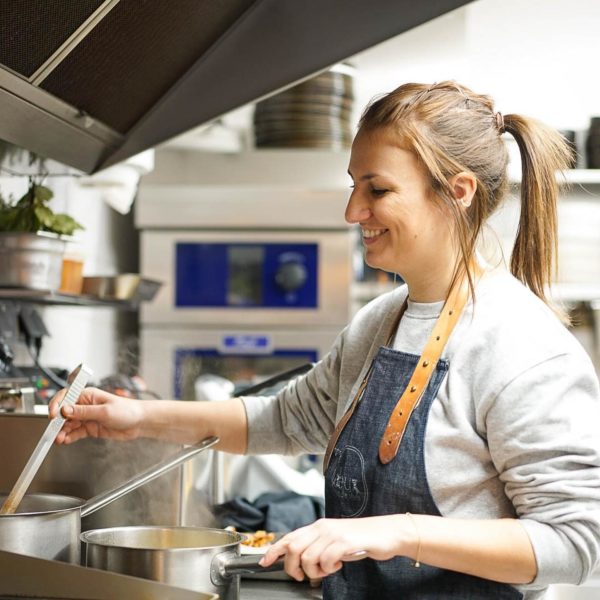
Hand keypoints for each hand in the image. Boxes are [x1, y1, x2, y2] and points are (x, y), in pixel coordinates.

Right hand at [48, 387, 144, 443]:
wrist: (140, 423)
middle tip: (54, 431)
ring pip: (68, 424)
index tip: (53, 415)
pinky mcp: (90, 428)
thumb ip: (84, 412)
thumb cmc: (127, 411)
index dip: (56, 405)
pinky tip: (65, 441)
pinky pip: (75, 433)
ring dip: (62, 431)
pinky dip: (69, 437)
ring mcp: (87, 418)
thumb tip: (65, 410)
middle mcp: (85, 405)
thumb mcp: (105, 411)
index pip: (66, 397)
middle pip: (64, 413)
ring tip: (59, 439)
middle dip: (57, 422)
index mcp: (88, 395)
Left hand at [259, 515, 413, 580]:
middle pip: (294, 547)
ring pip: (307, 556)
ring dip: (314, 570)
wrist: (387, 532)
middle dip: (294, 567)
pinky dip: (329, 568)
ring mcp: (333, 533)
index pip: (290, 536)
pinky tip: (338, 565)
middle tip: (304, 575)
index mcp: (318, 526)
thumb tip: (300, 560)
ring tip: (327, 569)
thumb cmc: (361, 538)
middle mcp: (323, 527)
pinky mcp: (344, 542)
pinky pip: (325, 559)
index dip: (274, 550)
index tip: (264, 562)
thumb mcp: (335, 540)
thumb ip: (318, 545)